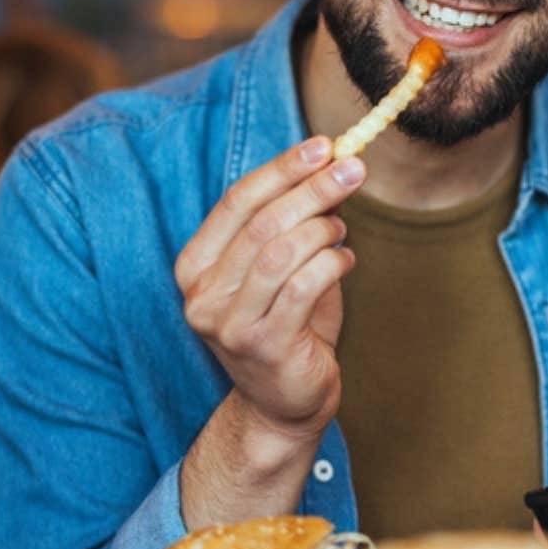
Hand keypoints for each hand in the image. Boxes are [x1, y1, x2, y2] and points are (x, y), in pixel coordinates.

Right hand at [175, 135, 363, 442]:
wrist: (282, 403)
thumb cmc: (284, 324)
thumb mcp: (276, 268)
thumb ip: (289, 223)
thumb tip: (329, 165)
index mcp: (195, 266)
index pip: (237, 201)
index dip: (282, 169)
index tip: (322, 145)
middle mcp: (202, 295)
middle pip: (263, 223)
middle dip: (313, 189)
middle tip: (353, 168)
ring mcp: (228, 324)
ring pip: (283, 252)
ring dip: (324, 229)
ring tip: (341, 230)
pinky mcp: (264, 346)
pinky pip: (305, 286)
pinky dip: (333, 263)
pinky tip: (344, 260)